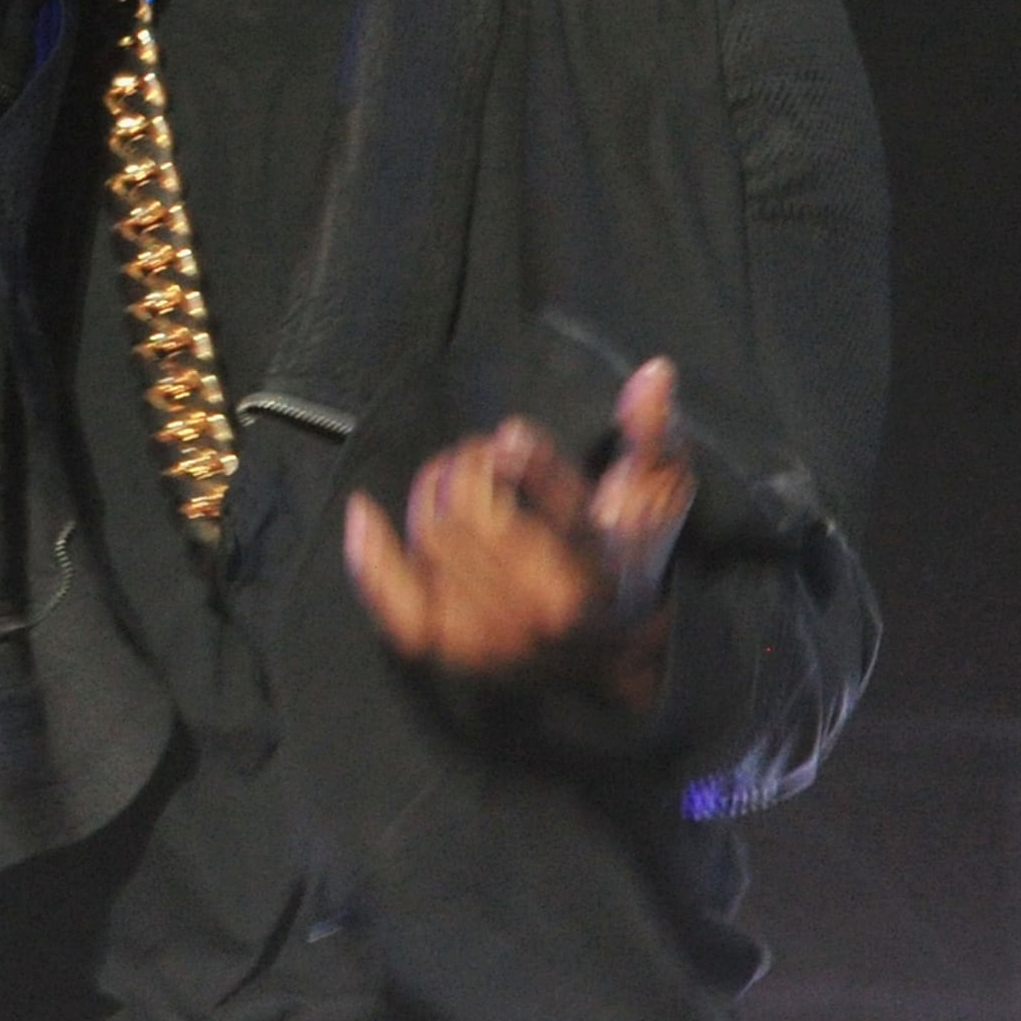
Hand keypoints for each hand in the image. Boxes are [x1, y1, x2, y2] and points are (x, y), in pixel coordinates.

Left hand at [342, 357, 694, 717]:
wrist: (611, 647)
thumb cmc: (626, 553)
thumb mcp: (655, 492)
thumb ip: (655, 433)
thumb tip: (653, 373)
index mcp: (594, 572)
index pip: (552, 508)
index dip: (527, 463)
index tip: (512, 439)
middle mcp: (541, 611)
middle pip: (469, 514)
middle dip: (466, 470)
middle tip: (476, 457)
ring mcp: (492, 636)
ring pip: (431, 540)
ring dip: (431, 499)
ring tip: (452, 484)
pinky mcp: (449, 647)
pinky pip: (394, 599)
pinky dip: (372, 555)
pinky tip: (365, 514)